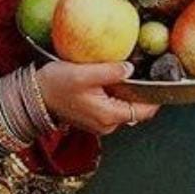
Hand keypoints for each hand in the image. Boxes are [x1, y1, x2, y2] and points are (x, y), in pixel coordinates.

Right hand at [36, 61, 158, 134]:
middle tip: (142, 69)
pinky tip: (109, 78)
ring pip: (124, 107)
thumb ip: (110, 71)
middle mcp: (107, 124)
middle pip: (136, 109)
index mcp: (109, 115)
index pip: (144, 111)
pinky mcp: (93, 118)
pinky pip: (113, 106)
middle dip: (141, 91)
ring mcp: (100, 123)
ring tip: (123, 71)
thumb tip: (130, 69)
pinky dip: (115, 94)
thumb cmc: (55, 85)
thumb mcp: (84, 73)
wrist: (33, 96)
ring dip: (126, 92)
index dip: (156, 96)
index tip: (161, 78)